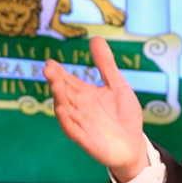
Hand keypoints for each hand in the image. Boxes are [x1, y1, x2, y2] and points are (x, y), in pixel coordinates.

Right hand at [42, 37, 149, 181]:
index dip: (58, 72)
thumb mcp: (116, 85)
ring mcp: (82, 124)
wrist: (133, 144)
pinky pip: (74, 131)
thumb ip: (105, 65)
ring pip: (67, 111)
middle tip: (48, 69)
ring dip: (60, 99)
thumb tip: (96, 38)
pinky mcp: (87, 140)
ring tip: (56, 86)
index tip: (50, 62)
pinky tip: (62, 111)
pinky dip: (67, 122)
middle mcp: (79, 108)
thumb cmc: (123, 115)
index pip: (68, 81)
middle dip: (57, 82)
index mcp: (84, 95)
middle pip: (65, 93)